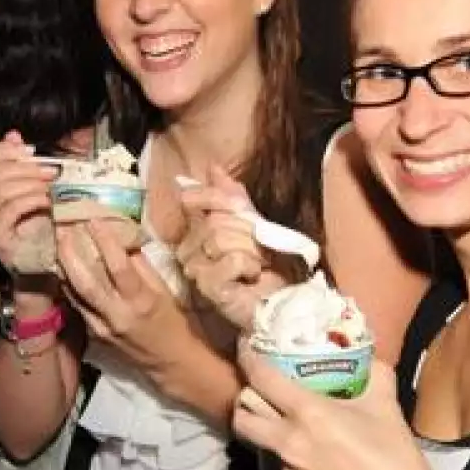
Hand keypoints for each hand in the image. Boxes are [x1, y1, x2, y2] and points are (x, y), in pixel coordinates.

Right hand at [0, 131, 58, 272]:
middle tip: (50, 171)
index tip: (30, 152)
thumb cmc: (31, 228)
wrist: (35, 264)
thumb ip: (18, 164)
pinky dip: (32, 200)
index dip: (5, 149)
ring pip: (2, 189)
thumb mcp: (25, 189)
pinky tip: (46, 201)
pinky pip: (12, 208)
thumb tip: (14, 136)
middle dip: (25, 168)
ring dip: (31, 184)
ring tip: (50, 186)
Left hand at [57, 219, 194, 376]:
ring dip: (64, 267)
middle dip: (71, 254)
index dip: (105, 241)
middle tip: (63, 229)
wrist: (171, 364)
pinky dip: (69, 285)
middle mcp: (118, 315)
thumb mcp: (165, 292)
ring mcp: (103, 327)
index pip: (119, 267)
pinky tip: (63, 268)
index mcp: (142, 301)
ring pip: (76, 294)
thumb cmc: (174, 323)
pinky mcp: (95, 335)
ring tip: (58, 242)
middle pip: (86, 282)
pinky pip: (77, 305)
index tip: (94, 219)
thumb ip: (142, 266)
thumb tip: (123, 238)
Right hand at [177, 165, 288, 329]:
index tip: (242, 207)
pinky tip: (251, 277)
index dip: (216, 197)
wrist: (280, 302)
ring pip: (220, 239)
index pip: (191, 198)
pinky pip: (231, 260)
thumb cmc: (268, 264)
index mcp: (196, 231)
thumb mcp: (254, 222)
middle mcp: (189, 250)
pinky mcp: (208, 288)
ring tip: (257, 265)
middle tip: (260, 249)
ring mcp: (195, 270)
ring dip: (250, 250)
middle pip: (213, 219)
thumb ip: (233, 196)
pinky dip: (250, 266)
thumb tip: (213, 167)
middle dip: (246, 231)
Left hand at [232, 343, 469, 469]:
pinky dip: (280, 441)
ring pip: (253, 436)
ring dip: (258, 418)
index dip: (248, 355)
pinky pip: (274, 456)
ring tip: (279, 407)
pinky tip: (305, 438)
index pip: (259, 377)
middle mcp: (287, 441)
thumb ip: (369, 370)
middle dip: (247, 391)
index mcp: (307, 413)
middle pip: (241, 411)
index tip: (248, 342)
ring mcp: (286, 468)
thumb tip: (361, 354)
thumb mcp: (385, 400)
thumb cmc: (394, 455)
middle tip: (262, 378)